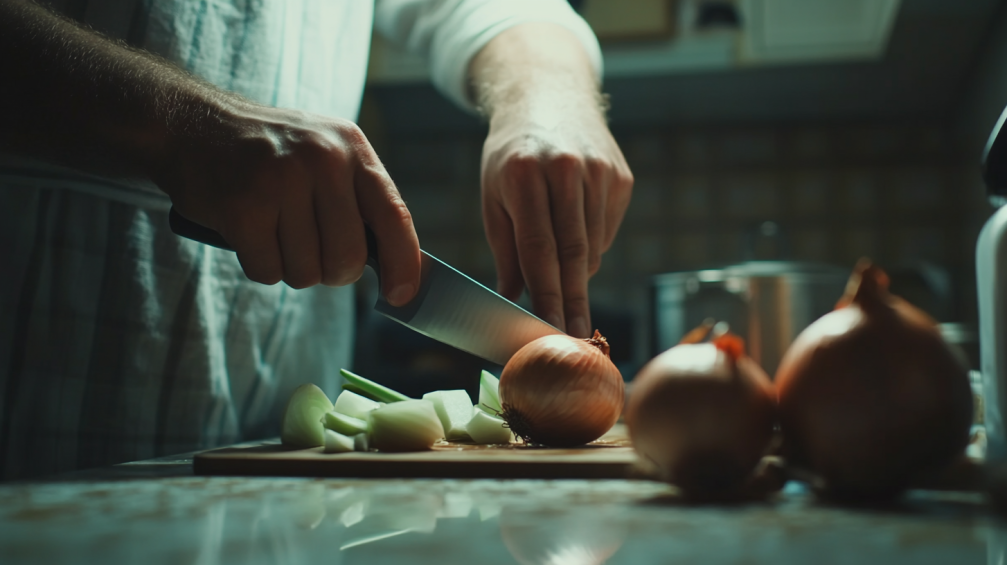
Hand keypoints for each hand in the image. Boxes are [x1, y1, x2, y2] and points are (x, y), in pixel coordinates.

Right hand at [154, 101, 420, 303]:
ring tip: (274, 231)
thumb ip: (361, 202)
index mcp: (351, 147)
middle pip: (348, 257)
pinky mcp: (243, 208)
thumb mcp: (326, 154)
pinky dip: (260, 264)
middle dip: (333, 272)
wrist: (191, 126)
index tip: (402, 295)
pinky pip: (269, 271)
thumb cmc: (269, 154)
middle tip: (312, 254)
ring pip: (307, 271)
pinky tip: (249, 233)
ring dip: (291, 266)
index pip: (394, 216)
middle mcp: (322, 160)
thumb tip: (404, 270)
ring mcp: (281, 181)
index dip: (404, 264)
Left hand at [481, 107, 632, 337]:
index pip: (539, 248)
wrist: (549, 98)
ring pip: (593, 246)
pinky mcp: (620, 177)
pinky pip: (606, 230)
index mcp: (526, 174)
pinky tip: (575, 229)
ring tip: (561, 273)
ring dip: (578, 271)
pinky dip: (591, 244)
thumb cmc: (512, 157)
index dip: (546, 294)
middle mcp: (567, 169)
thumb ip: (505, 249)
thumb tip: (512, 300)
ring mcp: (599, 171)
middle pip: (574, 252)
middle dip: (573, 300)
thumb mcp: (494, 195)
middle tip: (576, 335)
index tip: (550, 329)